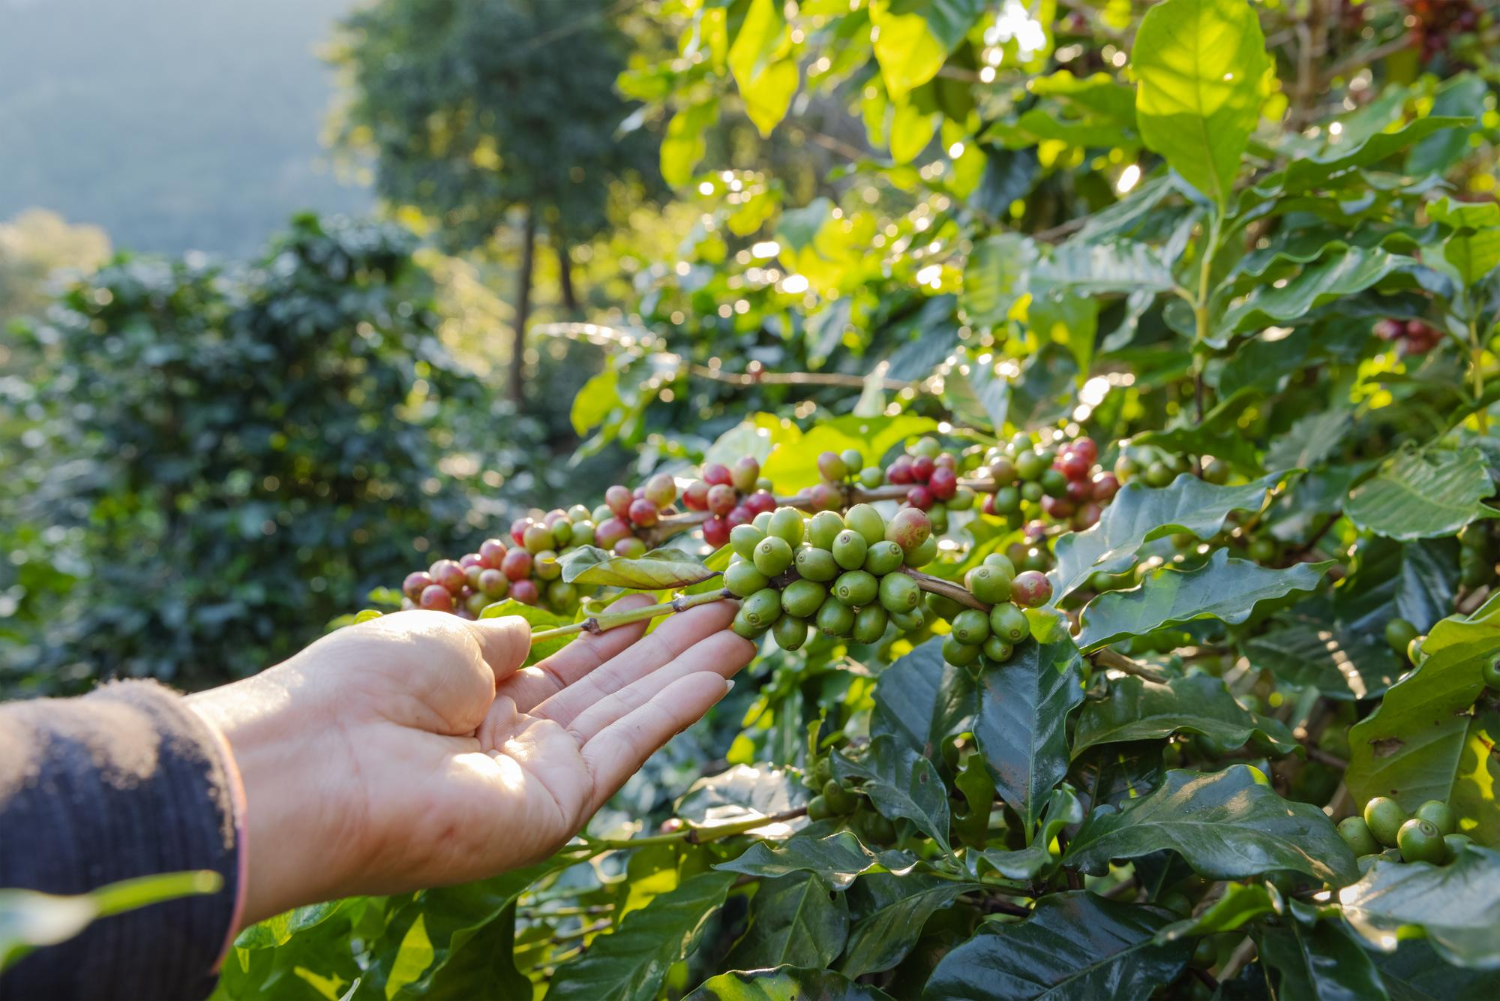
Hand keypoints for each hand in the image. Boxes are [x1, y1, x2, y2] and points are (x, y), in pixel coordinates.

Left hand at [186, 595, 753, 927]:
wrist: (319, 763)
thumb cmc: (364, 687)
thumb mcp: (439, 640)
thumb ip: (496, 641)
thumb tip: (527, 629)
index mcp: (478, 699)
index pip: (570, 662)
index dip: (623, 627)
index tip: (673, 592)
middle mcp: (515, 741)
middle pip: (612, 685)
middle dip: (674, 642)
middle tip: (734, 599)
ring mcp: (538, 778)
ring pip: (631, 712)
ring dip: (690, 667)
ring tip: (749, 622)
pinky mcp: (557, 808)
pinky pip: (626, 747)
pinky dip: (674, 709)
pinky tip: (720, 670)